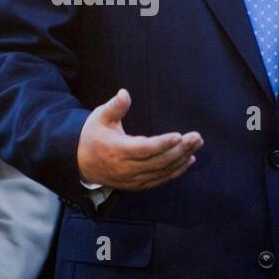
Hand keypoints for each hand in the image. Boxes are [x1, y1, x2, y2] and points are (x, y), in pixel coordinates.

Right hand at [77, 89, 201, 190]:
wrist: (82, 163)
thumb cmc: (94, 136)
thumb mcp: (99, 117)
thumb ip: (114, 106)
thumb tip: (125, 93)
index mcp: (117, 150)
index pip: (143, 149)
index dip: (162, 144)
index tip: (179, 136)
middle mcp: (126, 168)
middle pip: (158, 162)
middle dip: (180, 150)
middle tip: (196, 137)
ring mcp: (132, 179)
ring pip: (162, 172)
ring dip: (181, 159)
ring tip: (196, 145)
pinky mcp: (137, 185)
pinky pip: (160, 180)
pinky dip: (176, 172)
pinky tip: (189, 161)